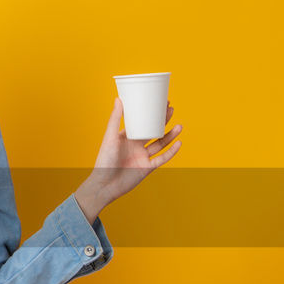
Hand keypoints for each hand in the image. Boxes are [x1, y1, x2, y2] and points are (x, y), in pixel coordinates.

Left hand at [80, 97, 183, 211]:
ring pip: (160, 144)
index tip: (160, 102)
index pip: (141, 122)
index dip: (150, 113)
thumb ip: (115, 119)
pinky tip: (179, 143)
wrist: (105, 185)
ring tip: (179, 126)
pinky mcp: (147, 168)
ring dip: (170, 135)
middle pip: (153, 131)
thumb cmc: (104, 160)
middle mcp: (136, 146)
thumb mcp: (110, 137)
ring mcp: (142, 157)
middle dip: (163, 121)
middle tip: (171, 109)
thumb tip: (119, 99)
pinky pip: (162, 159)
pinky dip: (171, 152)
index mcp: (126, 137)